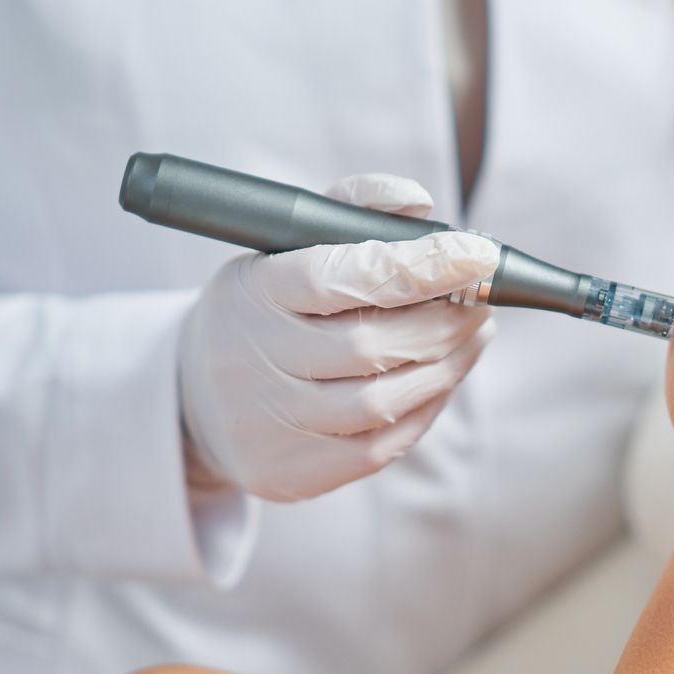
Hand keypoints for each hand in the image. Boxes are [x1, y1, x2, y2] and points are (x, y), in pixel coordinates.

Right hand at [178, 173, 498, 501]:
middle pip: (372, 346)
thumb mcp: (285, 245)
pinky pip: (380, 446)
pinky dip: (426, 409)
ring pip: (381, 401)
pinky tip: (444, 378)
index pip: (345, 277)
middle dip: (444, 321)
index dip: (421, 266)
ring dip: (447, 366)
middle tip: (482, 301)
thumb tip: (418, 200)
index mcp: (258, 291)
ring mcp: (270, 423)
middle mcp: (256, 359)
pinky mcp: (290, 473)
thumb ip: (352, 210)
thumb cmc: (264, 307)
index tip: (477, 253)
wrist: (192, 397)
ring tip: (475, 335)